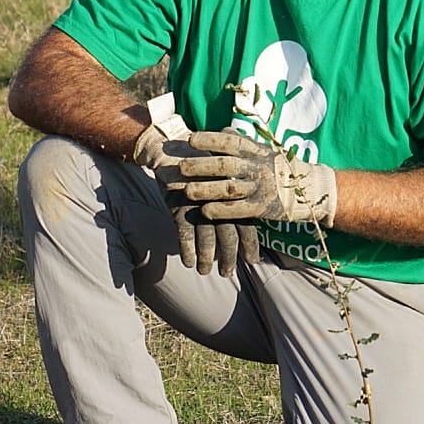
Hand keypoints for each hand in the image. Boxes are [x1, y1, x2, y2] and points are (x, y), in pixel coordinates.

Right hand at [133, 95, 260, 274]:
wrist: (171, 150)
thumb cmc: (201, 165)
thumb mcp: (222, 175)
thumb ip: (233, 196)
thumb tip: (246, 218)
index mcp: (233, 192)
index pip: (247, 222)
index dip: (250, 244)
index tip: (252, 260)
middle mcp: (219, 199)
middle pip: (228, 235)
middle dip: (228, 257)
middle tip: (227, 273)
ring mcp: (198, 202)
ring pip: (207, 238)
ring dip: (207, 258)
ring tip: (205, 271)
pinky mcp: (178, 204)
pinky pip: (185, 233)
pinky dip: (188, 250)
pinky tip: (189, 263)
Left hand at [170, 130, 337, 226]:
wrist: (312, 190)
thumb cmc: (282, 168)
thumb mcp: (266, 151)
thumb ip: (244, 143)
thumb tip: (224, 128)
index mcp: (257, 151)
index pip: (231, 142)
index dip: (210, 139)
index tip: (191, 139)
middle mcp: (258, 168)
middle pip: (225, 165)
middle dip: (201, 166)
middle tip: (181, 167)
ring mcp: (261, 188)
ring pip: (229, 188)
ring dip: (206, 189)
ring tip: (187, 191)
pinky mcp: (263, 208)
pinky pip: (239, 210)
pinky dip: (221, 210)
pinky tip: (205, 210)